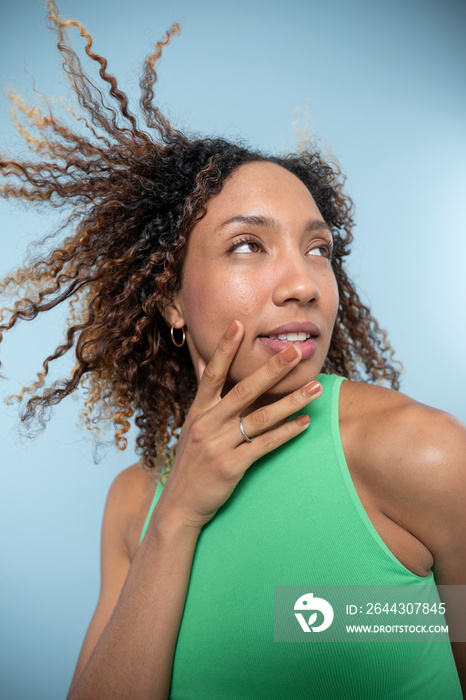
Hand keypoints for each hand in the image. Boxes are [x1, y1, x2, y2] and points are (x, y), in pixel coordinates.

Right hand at [154, 320, 321, 530]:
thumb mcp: (191, 426)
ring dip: (291, 402)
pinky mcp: (232, 467)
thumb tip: (206, 363)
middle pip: (243, 390)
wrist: (180, 505)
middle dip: (271, 370)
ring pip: (261, 418)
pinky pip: (264, 446)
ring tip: (315, 388)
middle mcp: (208, 424)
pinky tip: (305, 423)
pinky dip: (286, 434)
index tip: (238, 324)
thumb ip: (203, 395)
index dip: (225, 348)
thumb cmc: (190, 463)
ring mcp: (219, 445)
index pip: (213, 373)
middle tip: (294, 352)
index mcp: (198, 411)